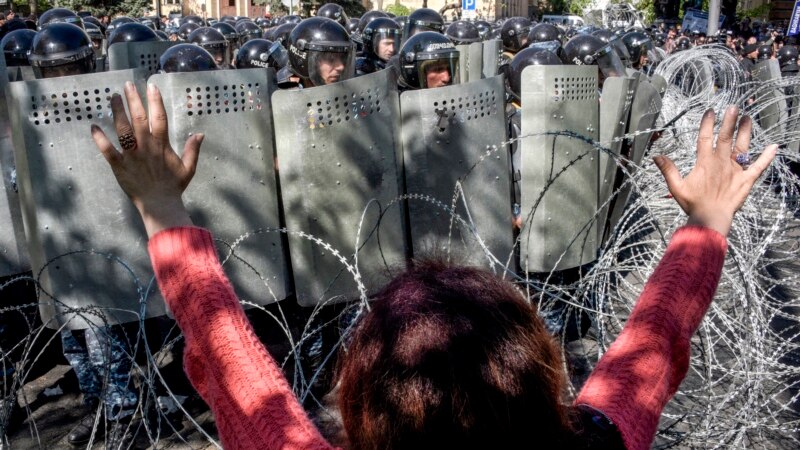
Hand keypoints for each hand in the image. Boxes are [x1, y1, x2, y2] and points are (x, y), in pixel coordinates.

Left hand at [91, 82, 203, 236]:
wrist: (160, 205)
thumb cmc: (174, 187)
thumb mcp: (189, 168)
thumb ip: (193, 150)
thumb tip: (200, 134)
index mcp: (162, 146)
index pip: (159, 118)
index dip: (155, 101)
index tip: (151, 86)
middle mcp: (146, 147)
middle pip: (139, 119)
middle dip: (133, 100)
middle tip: (128, 85)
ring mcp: (131, 156)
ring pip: (122, 130)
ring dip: (117, 112)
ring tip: (113, 97)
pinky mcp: (119, 166)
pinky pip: (107, 150)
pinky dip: (99, 138)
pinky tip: (94, 126)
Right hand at [653, 106, 776, 236]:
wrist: (711, 219)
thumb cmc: (693, 204)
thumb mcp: (677, 187)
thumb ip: (668, 170)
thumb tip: (656, 156)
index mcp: (705, 163)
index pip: (705, 138)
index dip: (707, 124)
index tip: (710, 111)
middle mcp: (721, 163)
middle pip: (725, 138)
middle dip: (729, 121)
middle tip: (733, 107)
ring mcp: (735, 170)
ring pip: (742, 147)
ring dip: (745, 132)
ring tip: (748, 118)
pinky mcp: (746, 180)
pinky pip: (758, 167)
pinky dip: (767, 157)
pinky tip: (774, 147)